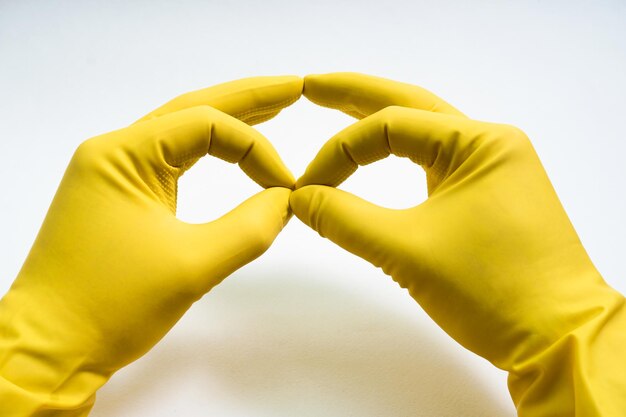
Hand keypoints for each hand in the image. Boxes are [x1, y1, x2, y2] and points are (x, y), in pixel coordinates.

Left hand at [0, 76, 301, 414]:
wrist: (50, 347)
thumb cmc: (111, 306)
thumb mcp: (193, 266)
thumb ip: (250, 227)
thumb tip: (289, 198)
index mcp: (122, 155)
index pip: (206, 125)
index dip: (256, 149)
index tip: (288, 185)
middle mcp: (113, 151)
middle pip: (191, 110)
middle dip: (245, 99)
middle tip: (294, 87)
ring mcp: (112, 172)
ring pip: (179, 132)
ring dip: (226, 120)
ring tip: (273, 106)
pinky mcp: (117, 194)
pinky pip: (169, 159)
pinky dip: (205, 151)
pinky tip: (230, 147)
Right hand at [291, 73, 625, 415]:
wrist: (557, 339)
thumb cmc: (492, 291)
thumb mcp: (407, 251)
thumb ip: (345, 219)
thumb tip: (298, 200)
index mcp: (479, 143)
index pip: (391, 126)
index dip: (340, 151)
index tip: (306, 188)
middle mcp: (490, 145)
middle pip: (411, 108)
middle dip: (357, 96)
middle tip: (312, 86)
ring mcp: (492, 170)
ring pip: (423, 136)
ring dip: (378, 125)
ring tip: (335, 105)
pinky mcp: (487, 196)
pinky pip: (434, 165)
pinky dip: (399, 158)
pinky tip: (378, 153)